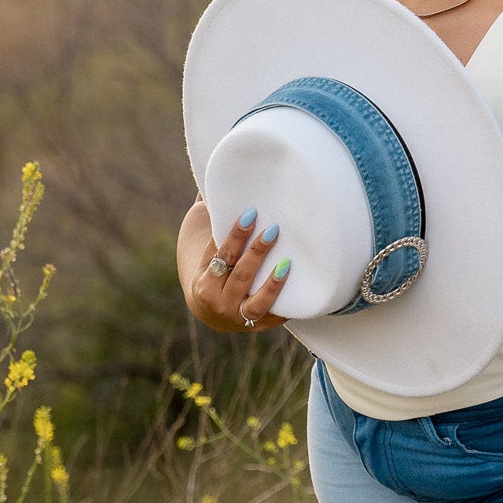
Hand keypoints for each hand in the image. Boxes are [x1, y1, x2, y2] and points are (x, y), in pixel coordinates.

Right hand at [183, 205, 290, 333]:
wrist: (207, 310)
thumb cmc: (210, 267)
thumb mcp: (204, 246)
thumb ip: (211, 216)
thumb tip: (215, 176)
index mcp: (204, 278)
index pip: (221, 253)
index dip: (236, 234)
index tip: (251, 213)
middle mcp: (217, 300)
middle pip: (240, 274)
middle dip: (257, 252)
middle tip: (274, 230)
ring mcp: (236, 317)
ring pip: (256, 301)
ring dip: (272, 284)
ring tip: (287, 263)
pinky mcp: (254, 327)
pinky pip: (271, 318)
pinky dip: (283, 307)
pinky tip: (299, 293)